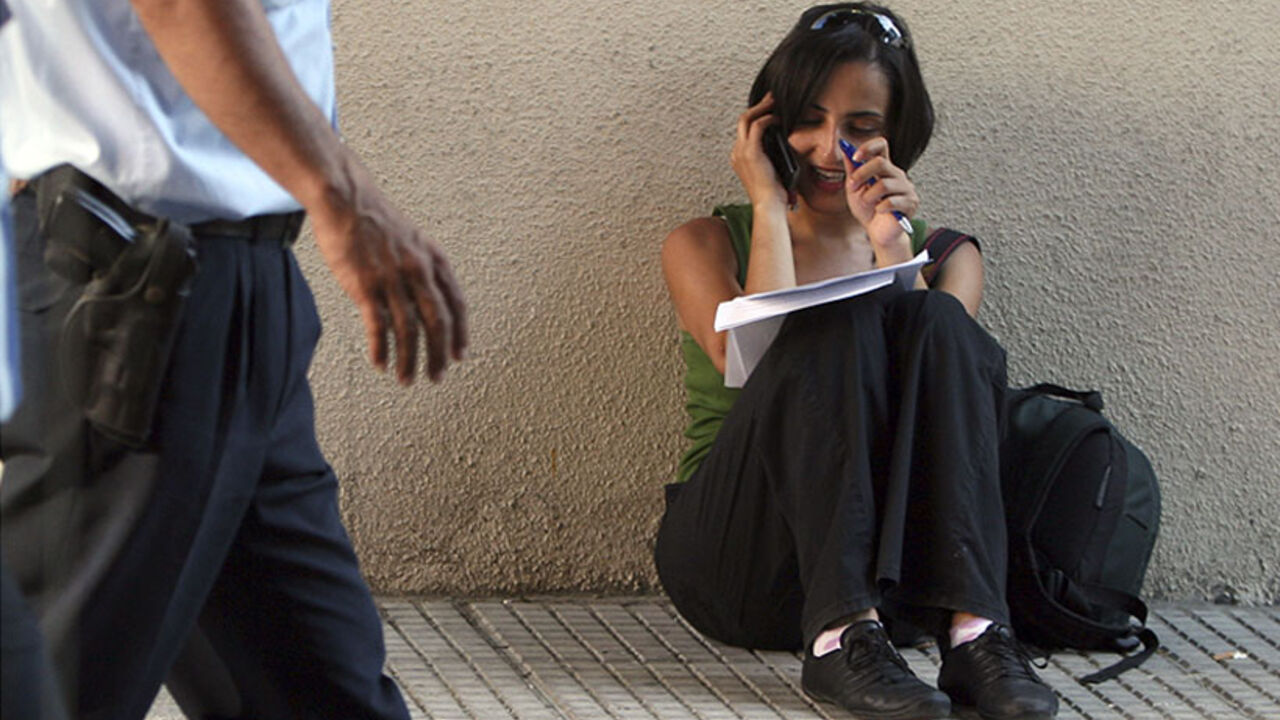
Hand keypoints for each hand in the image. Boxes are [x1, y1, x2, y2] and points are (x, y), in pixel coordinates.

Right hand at [309, 160, 467, 384]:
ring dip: (410, 360)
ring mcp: (392, 280)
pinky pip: (378, 327)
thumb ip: (423, 267)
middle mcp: (418, 271)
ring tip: (408, 379)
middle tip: (437, 376)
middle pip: (437, 322)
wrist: (345, 199)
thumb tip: (429, 296)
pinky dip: (381, 349)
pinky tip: (381, 363)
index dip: (460, 333)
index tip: (459, 355)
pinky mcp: (365, 286)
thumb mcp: (413, 239)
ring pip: (408, 330)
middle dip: (439, 354)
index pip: (456, 304)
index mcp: (434, 259)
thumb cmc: (375, 219)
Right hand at [730, 93, 788, 208]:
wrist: (768, 205)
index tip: (770, 109)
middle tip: (771, 97)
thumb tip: (782, 143)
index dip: (757, 116)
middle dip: (758, 106)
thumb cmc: (772, 193)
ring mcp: (741, 152)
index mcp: (740, 157)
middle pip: (743, 120)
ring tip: (775, 101)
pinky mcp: (751, 152)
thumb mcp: (771, 170)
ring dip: (762, 107)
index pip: (745, 130)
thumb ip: (772, 156)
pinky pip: (757, 126)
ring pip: (747, 119)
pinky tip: (777, 117)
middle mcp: (737, 152)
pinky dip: (768, 118)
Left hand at [841, 137, 919, 262]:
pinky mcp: (911, 202)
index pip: (881, 145)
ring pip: (884, 184)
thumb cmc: (867, 210)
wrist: (877, 232)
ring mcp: (906, 188)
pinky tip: (879, 211)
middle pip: (880, 163)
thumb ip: (852, 170)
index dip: (868, 147)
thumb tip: (845, 149)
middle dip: (861, 174)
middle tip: (852, 185)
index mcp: (884, 168)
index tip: (855, 156)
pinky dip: (880, 207)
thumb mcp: (854, 189)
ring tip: (868, 204)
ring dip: (869, 196)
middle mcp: (897, 174)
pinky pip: (892, 201)